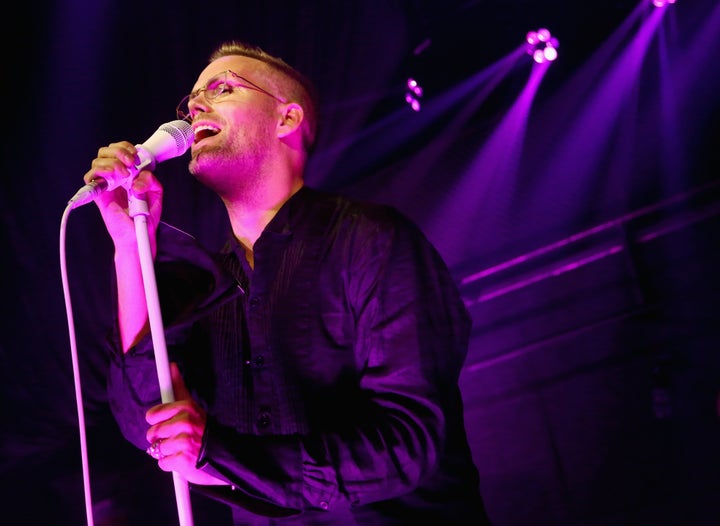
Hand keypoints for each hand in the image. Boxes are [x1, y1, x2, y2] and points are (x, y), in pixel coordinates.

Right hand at [82, 142, 162, 251]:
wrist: (139, 234)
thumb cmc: (146, 215)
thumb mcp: (156, 193)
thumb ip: (151, 180)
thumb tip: (137, 176)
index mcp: (127, 173)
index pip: (119, 150)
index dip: (125, 147)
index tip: (135, 156)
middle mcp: (114, 176)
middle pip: (105, 152)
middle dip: (118, 151)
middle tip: (130, 162)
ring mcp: (106, 185)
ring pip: (98, 161)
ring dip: (112, 163)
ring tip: (124, 174)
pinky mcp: (99, 195)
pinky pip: (91, 178)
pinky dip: (100, 172)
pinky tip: (113, 179)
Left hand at [145, 363, 224, 484]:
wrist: (223, 455)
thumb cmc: (204, 430)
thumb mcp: (193, 406)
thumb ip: (179, 387)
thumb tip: (171, 366)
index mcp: (186, 408)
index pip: (152, 415)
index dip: (157, 422)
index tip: (165, 424)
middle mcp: (185, 423)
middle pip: (152, 433)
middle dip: (161, 439)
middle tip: (176, 438)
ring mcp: (183, 441)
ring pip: (156, 449)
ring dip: (166, 452)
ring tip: (181, 449)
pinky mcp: (182, 460)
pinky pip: (162, 462)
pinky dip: (170, 464)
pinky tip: (182, 459)